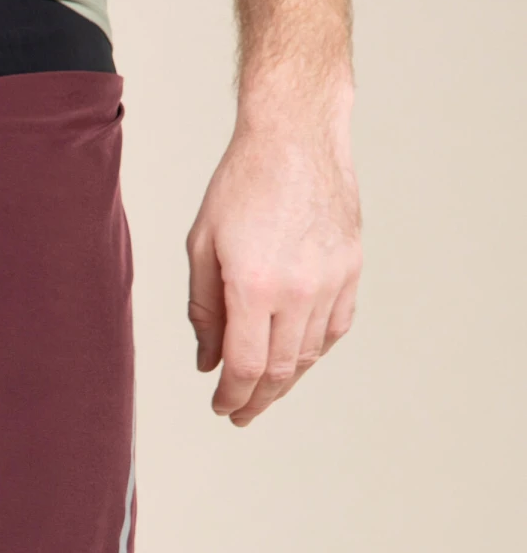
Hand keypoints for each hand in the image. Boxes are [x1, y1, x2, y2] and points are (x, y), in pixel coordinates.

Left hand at [186, 102, 361, 424]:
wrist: (295, 139)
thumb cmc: (239, 185)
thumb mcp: (201, 245)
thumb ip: (203, 310)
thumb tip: (207, 361)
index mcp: (254, 286)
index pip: (246, 366)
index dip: (232, 395)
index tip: (221, 407)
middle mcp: (299, 290)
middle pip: (281, 370)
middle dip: (257, 399)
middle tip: (239, 413)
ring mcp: (332, 281)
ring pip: (311, 353)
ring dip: (287, 380)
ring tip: (264, 391)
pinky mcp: (352, 269)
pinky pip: (336, 327)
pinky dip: (315, 350)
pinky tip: (298, 358)